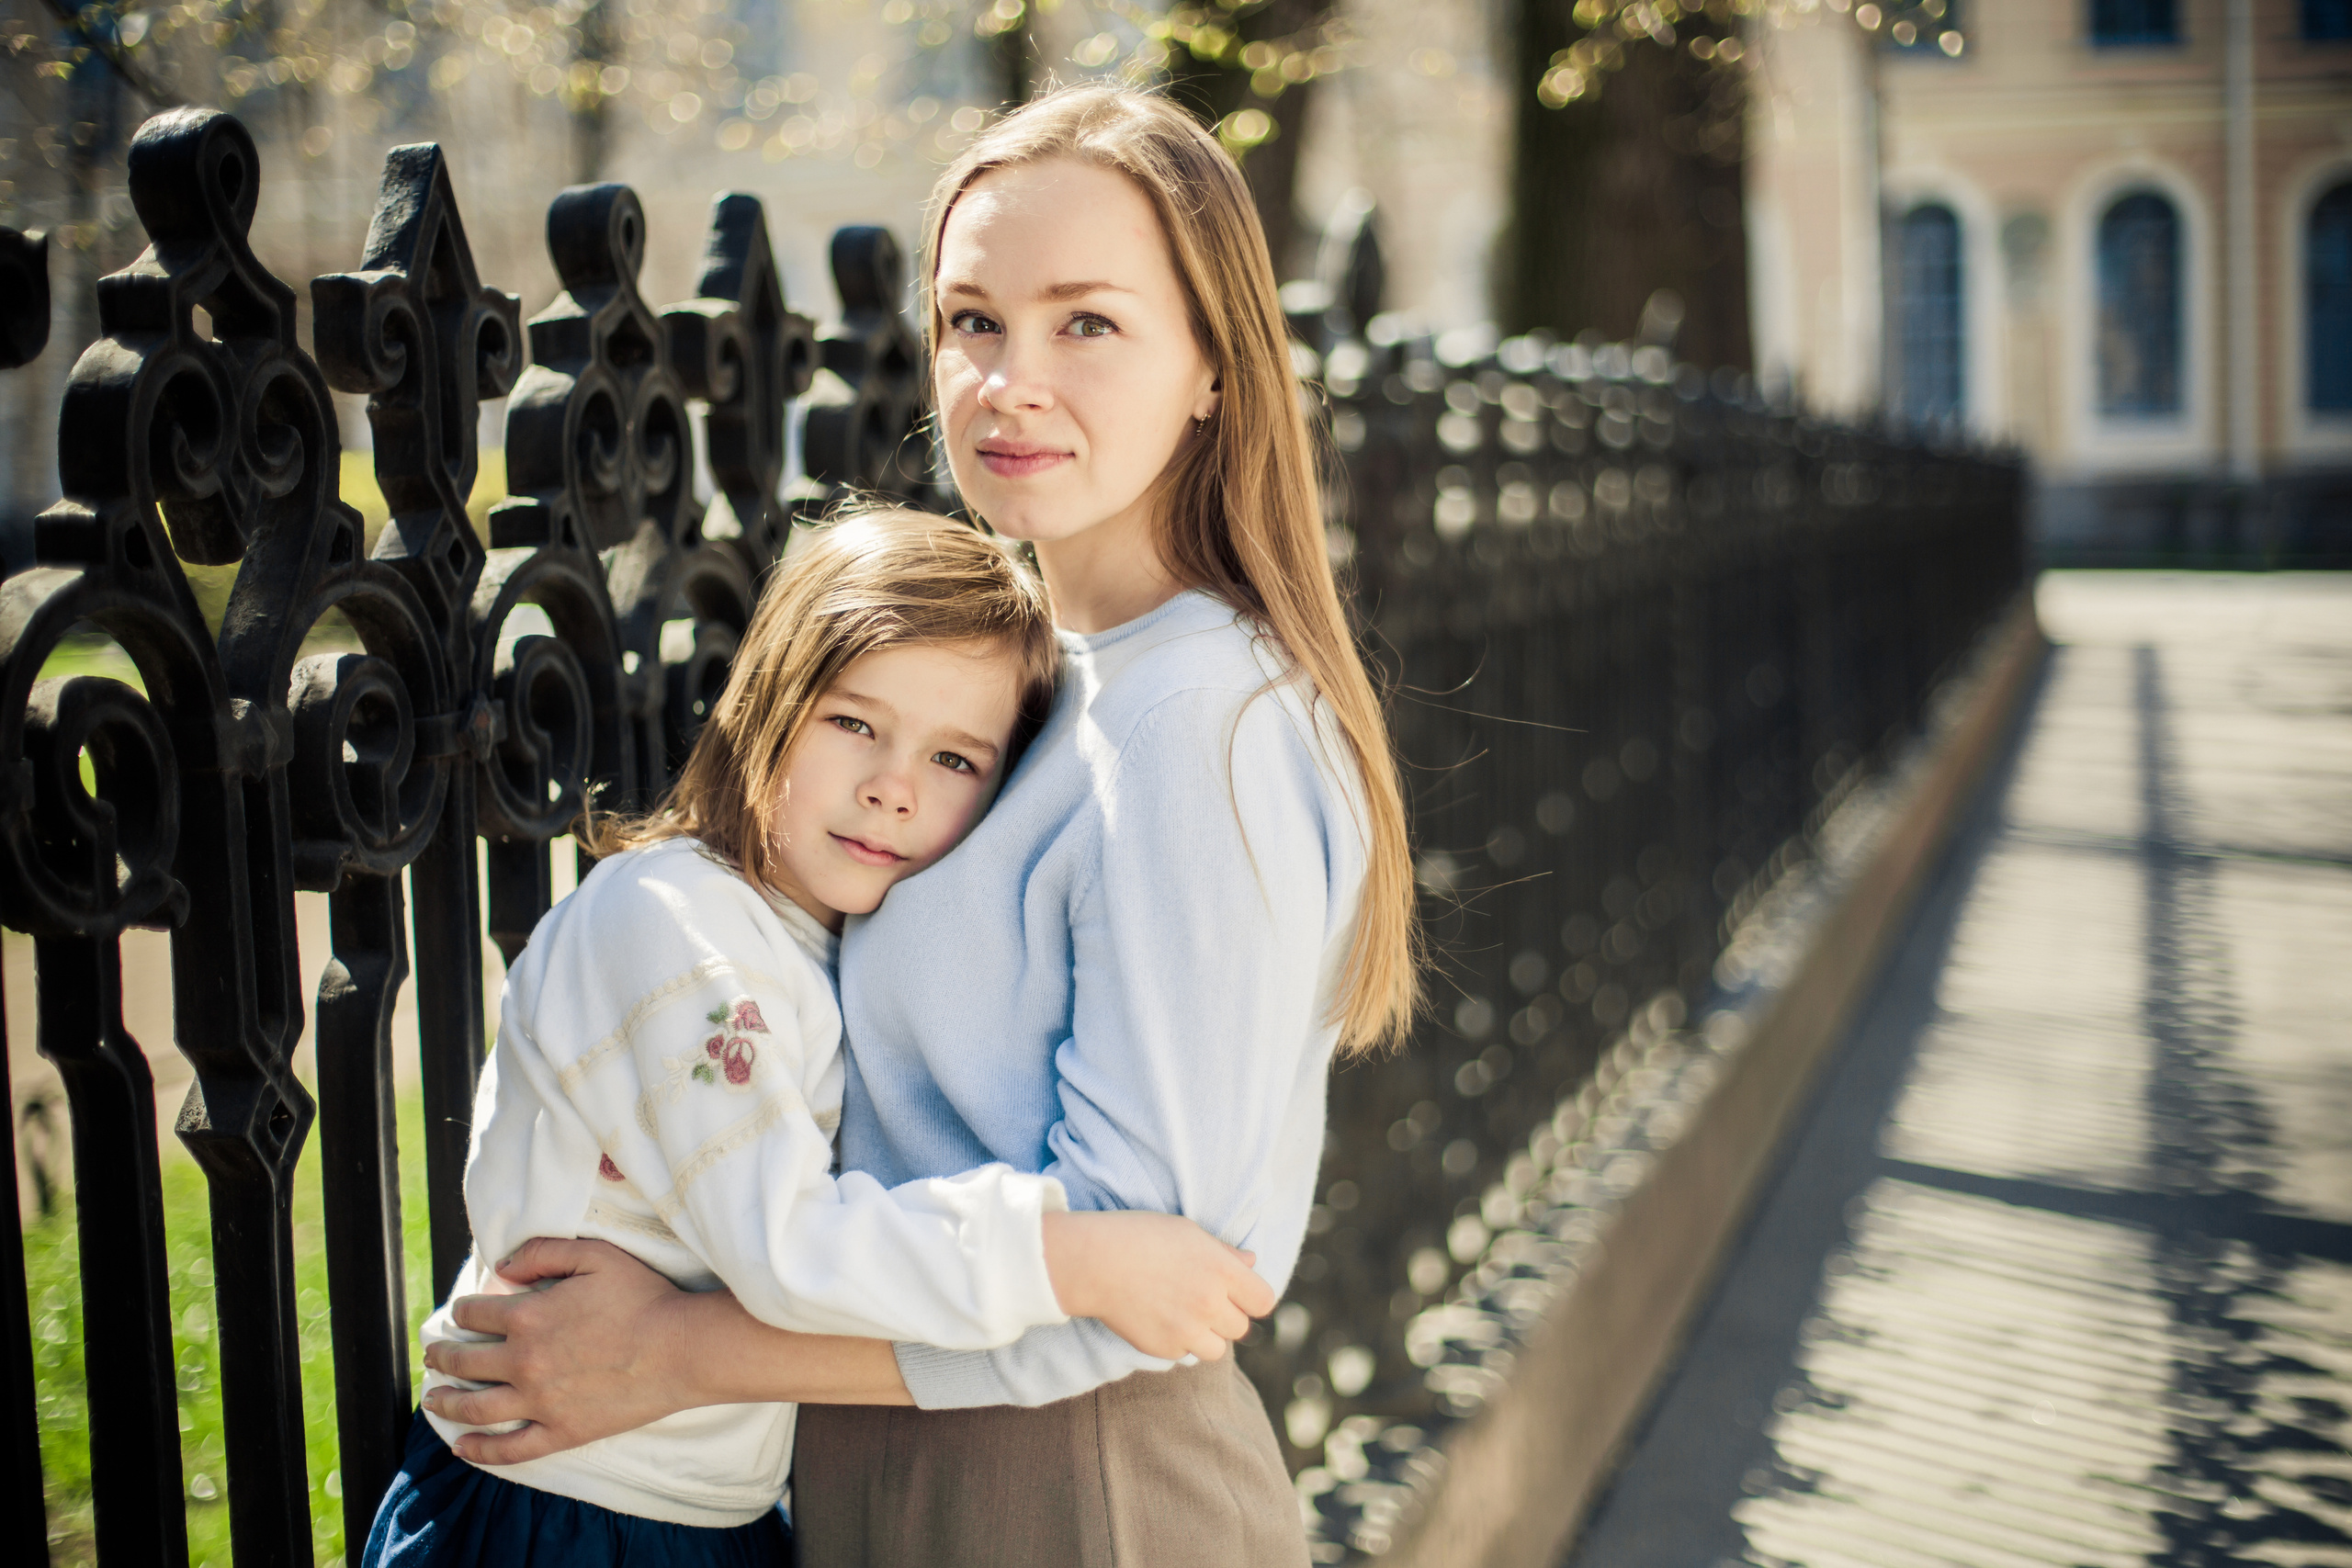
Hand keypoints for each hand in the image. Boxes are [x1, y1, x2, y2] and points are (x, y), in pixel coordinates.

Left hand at [420, 1238, 694, 1465]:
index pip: (475, 1314)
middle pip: (464, 1362)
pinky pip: (509, 1449)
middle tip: (434, 1355)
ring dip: (446, 1402)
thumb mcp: (595, 1256)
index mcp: (527, 1317)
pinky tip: (462, 1447)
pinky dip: (479, 1451)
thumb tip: (502, 1267)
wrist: (680, 1348)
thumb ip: (543, 1252)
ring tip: (434, 1399)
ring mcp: (539, 1403)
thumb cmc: (643, 1298)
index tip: (462, 1314)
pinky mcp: (560, 1432)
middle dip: (443, 1356)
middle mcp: (523, 1362)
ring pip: (475, 1408)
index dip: (463, 1311)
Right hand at [1041, 1210, 1276, 1362]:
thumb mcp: (1188, 1233)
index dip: (1252, 1298)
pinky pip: (1185, 1354)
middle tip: (1201, 1300)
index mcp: (1221, 1270)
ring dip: (1206, 1336)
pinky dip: (1178, 1342)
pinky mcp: (1164, 1349)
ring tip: (1183, 1315)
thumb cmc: (1140, 1237)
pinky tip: (1160, 1319)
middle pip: (1241, 1327)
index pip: (1263, 1301)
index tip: (1238, 1293)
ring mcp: (1187, 1329)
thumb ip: (1224, 1253)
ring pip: (1217, 1349)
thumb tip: (1251, 1262)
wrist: (1093, 1262)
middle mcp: (1210, 1303)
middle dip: (1226, 1316)